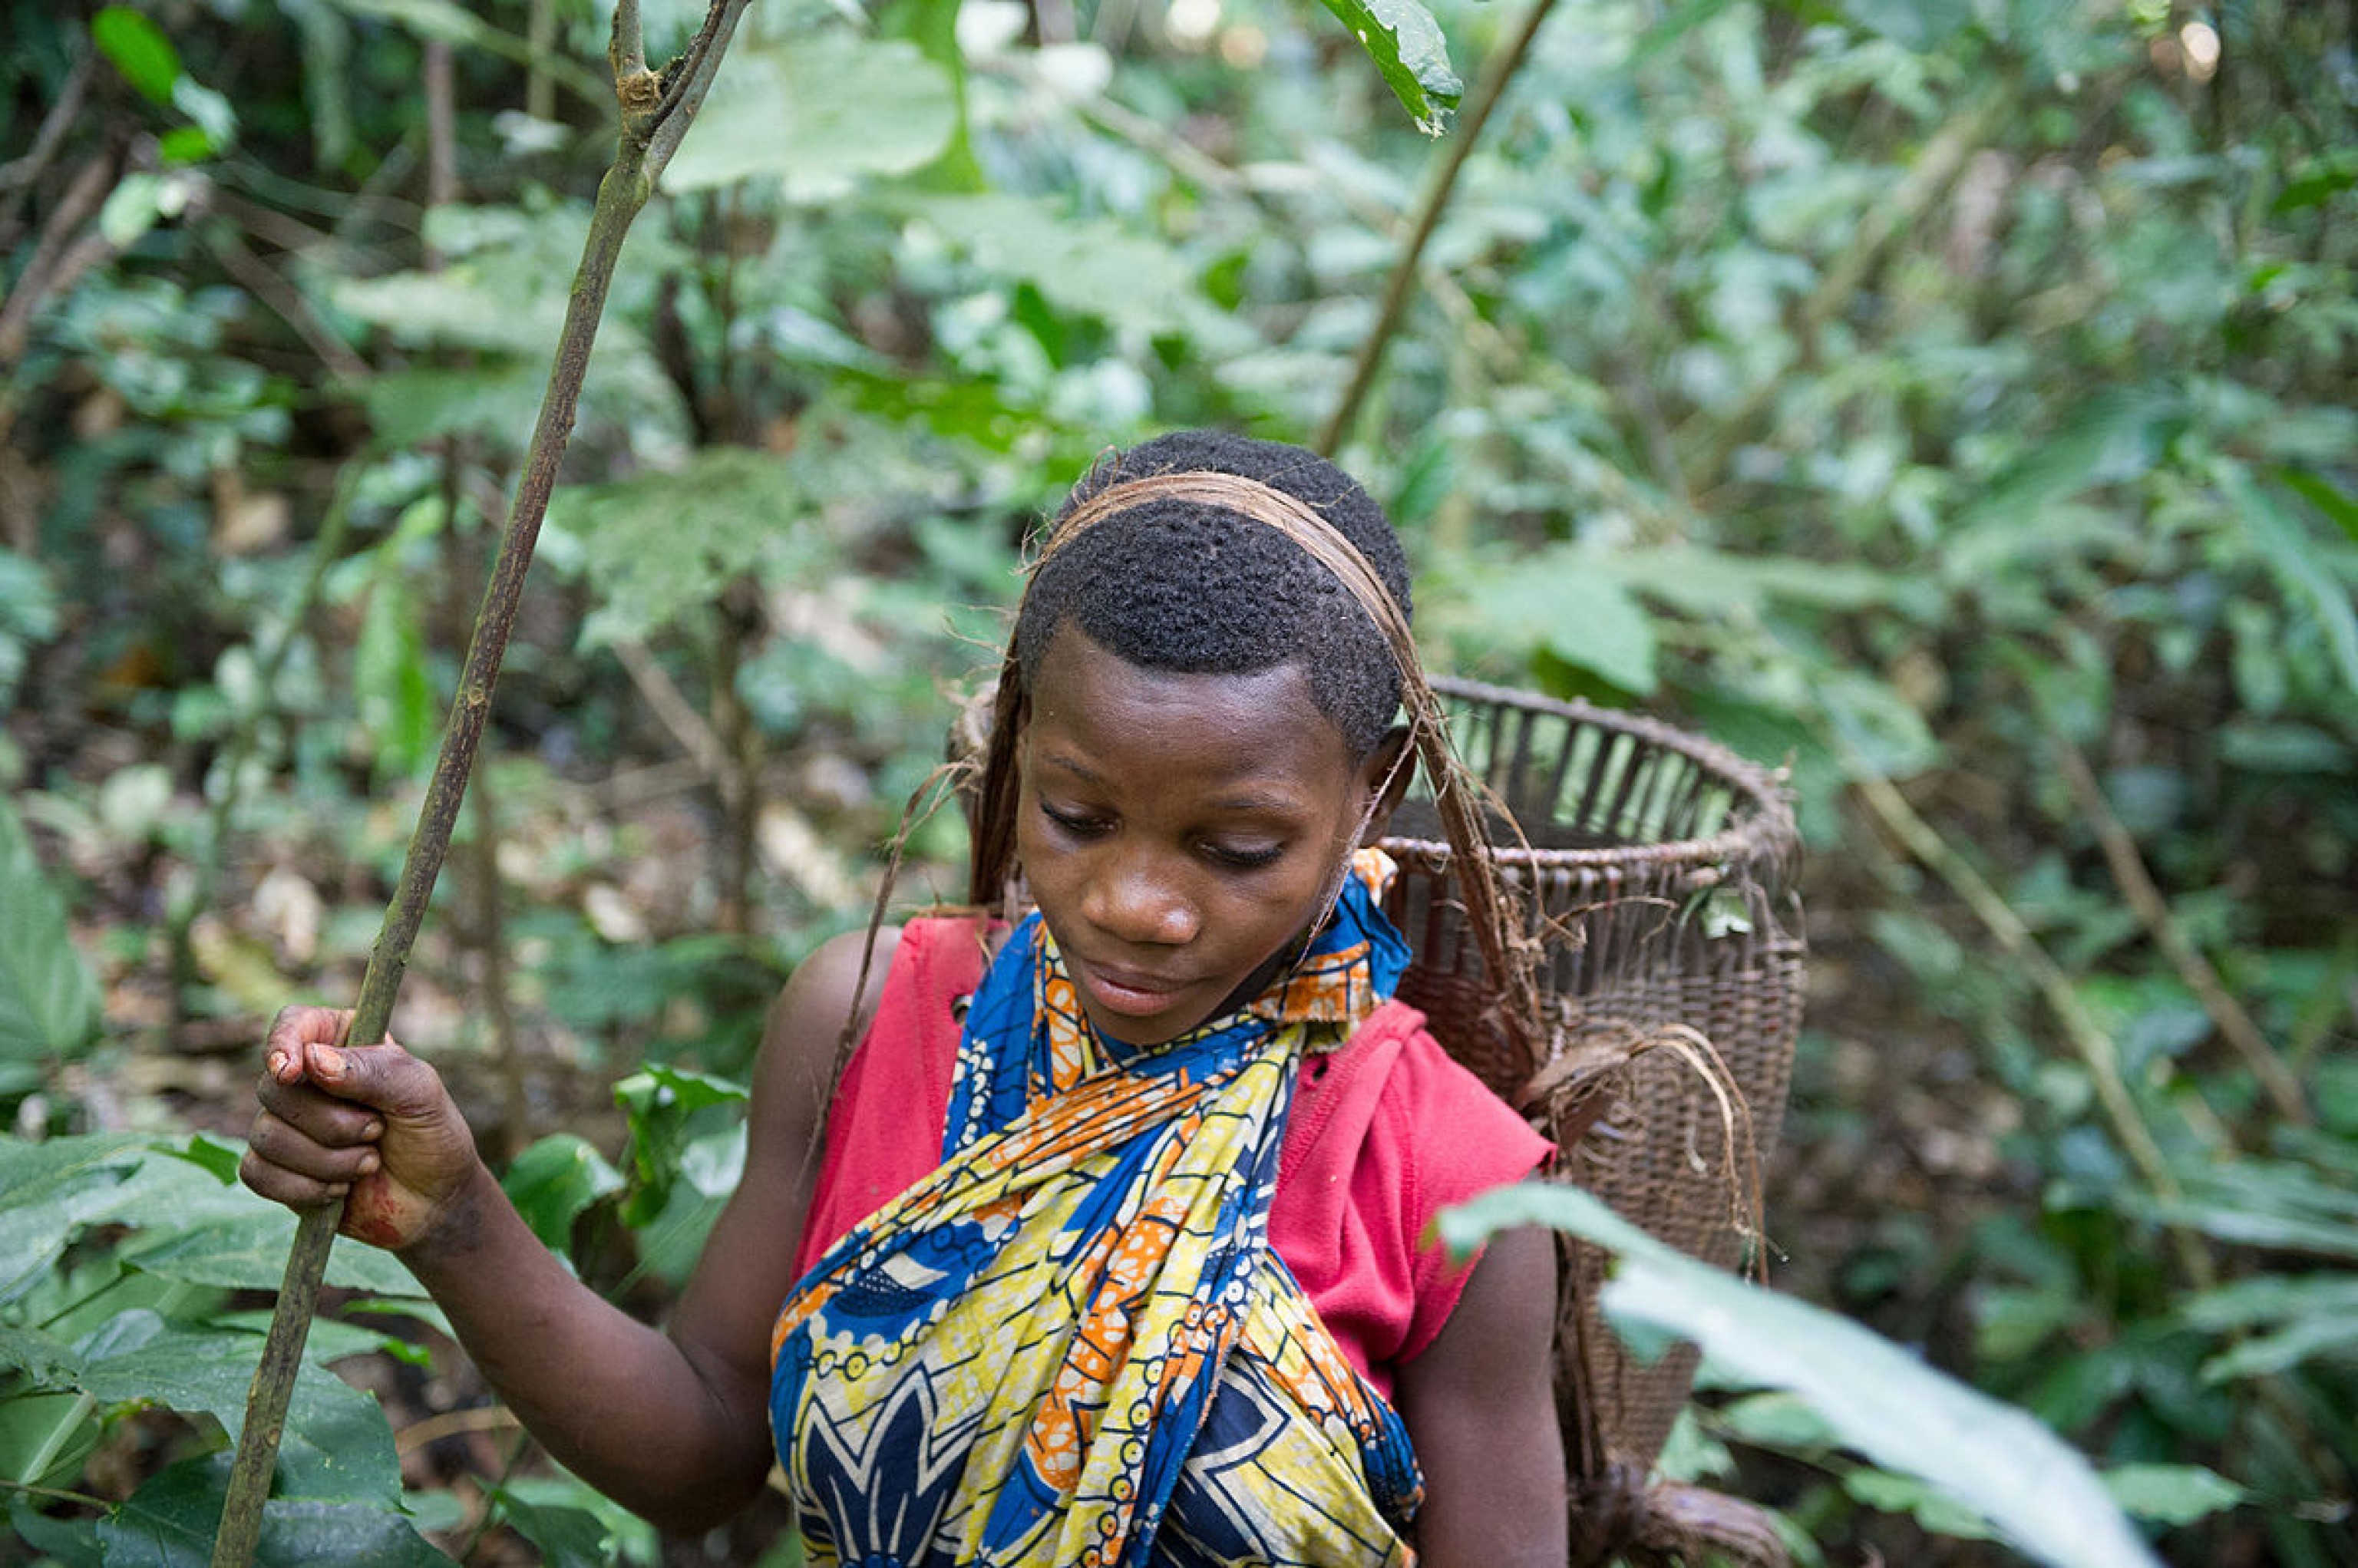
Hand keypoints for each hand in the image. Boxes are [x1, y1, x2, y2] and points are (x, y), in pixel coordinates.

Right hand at [239, 1005, 484, 1252]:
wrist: (434, 1199)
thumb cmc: (432, 1135)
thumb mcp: (420, 1093)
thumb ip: (373, 1071)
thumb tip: (313, 1060)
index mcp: (343, 1042)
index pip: (293, 1024)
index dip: (282, 1044)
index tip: (292, 1072)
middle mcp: (308, 1079)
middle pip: (273, 1088)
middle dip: (330, 1122)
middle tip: (377, 1131)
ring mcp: (288, 1124)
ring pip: (265, 1135)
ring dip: (325, 1160)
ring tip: (368, 1163)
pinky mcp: (277, 1168)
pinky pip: (256, 1173)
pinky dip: (301, 1188)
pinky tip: (339, 1189)